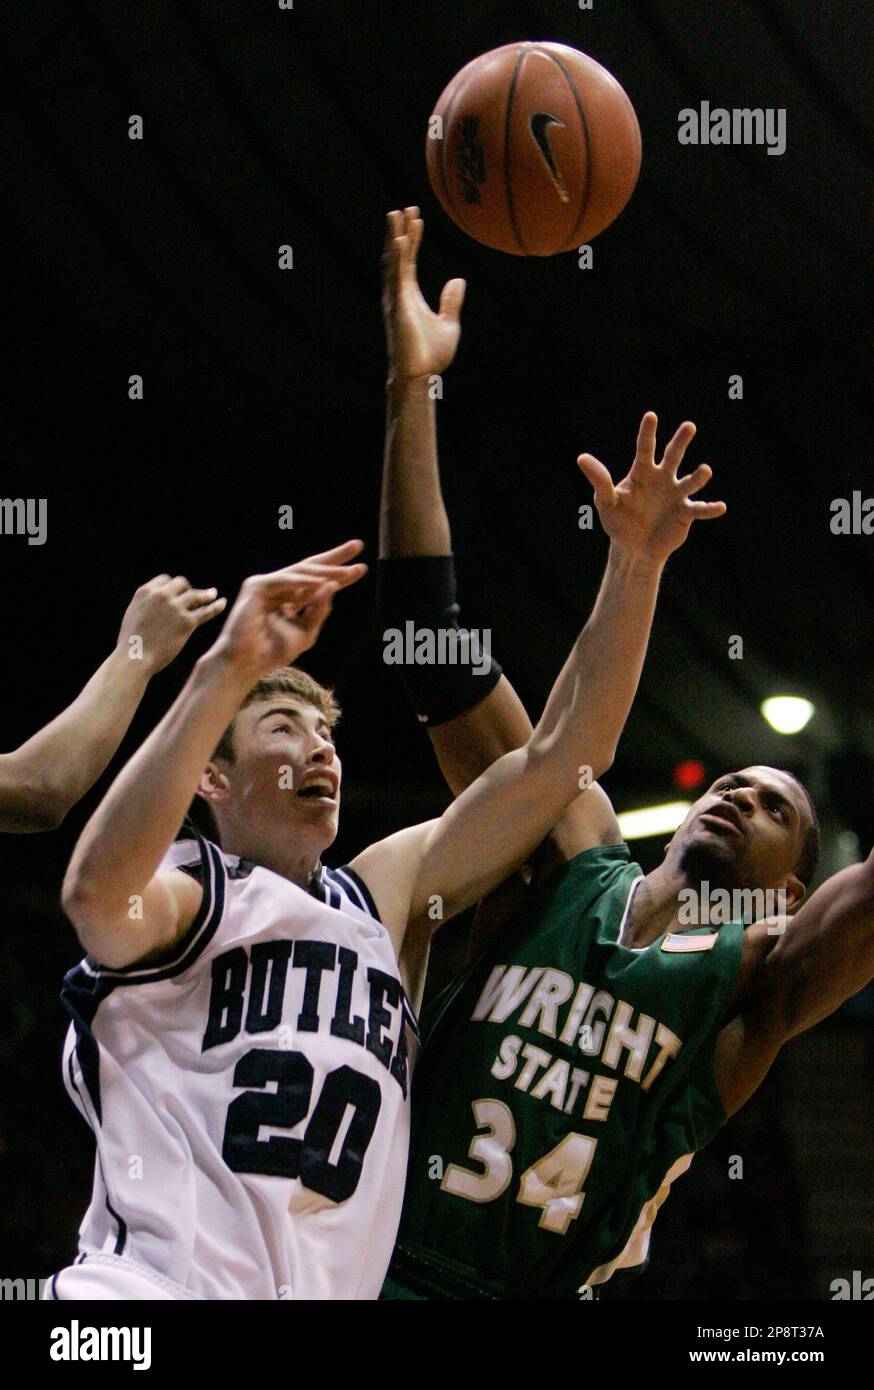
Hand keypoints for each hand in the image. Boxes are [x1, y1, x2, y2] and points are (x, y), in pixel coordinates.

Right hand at [117, 576, 226, 672]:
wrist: (134, 657)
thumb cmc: (132, 641)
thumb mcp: (134, 613)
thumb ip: (147, 603)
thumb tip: (157, 601)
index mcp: (146, 591)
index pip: (165, 579)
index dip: (173, 586)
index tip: (177, 593)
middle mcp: (161, 595)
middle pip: (181, 583)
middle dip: (187, 589)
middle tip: (192, 596)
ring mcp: (175, 607)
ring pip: (195, 595)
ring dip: (205, 594)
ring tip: (212, 594)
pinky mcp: (187, 622)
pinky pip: (206, 612)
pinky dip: (216, 607)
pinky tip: (222, 603)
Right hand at [213, 541, 366, 679]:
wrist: (246, 665)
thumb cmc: (271, 653)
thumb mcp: (306, 632)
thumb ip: (319, 610)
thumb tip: (333, 585)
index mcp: (291, 600)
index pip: (318, 583)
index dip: (339, 576)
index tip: (361, 568)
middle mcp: (280, 589)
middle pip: (311, 569)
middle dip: (334, 559)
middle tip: (357, 546)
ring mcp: (267, 585)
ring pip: (301, 572)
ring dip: (325, 571)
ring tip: (347, 571)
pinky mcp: (256, 586)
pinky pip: (284, 580)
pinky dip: (303, 581)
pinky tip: (322, 581)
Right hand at [383, 206, 465, 383]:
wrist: (420, 377)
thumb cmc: (431, 356)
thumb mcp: (449, 324)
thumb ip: (451, 301)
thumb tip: (458, 280)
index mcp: (409, 295)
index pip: (409, 260)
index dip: (412, 238)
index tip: (416, 217)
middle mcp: (399, 294)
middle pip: (397, 255)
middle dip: (399, 230)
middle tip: (403, 207)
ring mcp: (395, 300)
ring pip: (393, 262)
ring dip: (395, 237)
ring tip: (396, 214)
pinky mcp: (398, 307)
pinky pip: (397, 277)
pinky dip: (399, 257)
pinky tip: (401, 240)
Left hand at [577, 412, 725, 563]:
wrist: (633, 547)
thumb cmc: (618, 521)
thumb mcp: (606, 501)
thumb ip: (599, 480)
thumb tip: (581, 457)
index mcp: (642, 472)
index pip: (645, 448)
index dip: (648, 433)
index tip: (651, 416)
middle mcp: (663, 478)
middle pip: (673, 456)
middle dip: (681, 441)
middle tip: (689, 426)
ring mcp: (676, 495)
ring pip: (690, 481)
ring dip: (698, 476)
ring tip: (705, 470)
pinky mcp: (686, 513)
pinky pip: (699, 509)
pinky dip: (710, 509)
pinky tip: (720, 507)